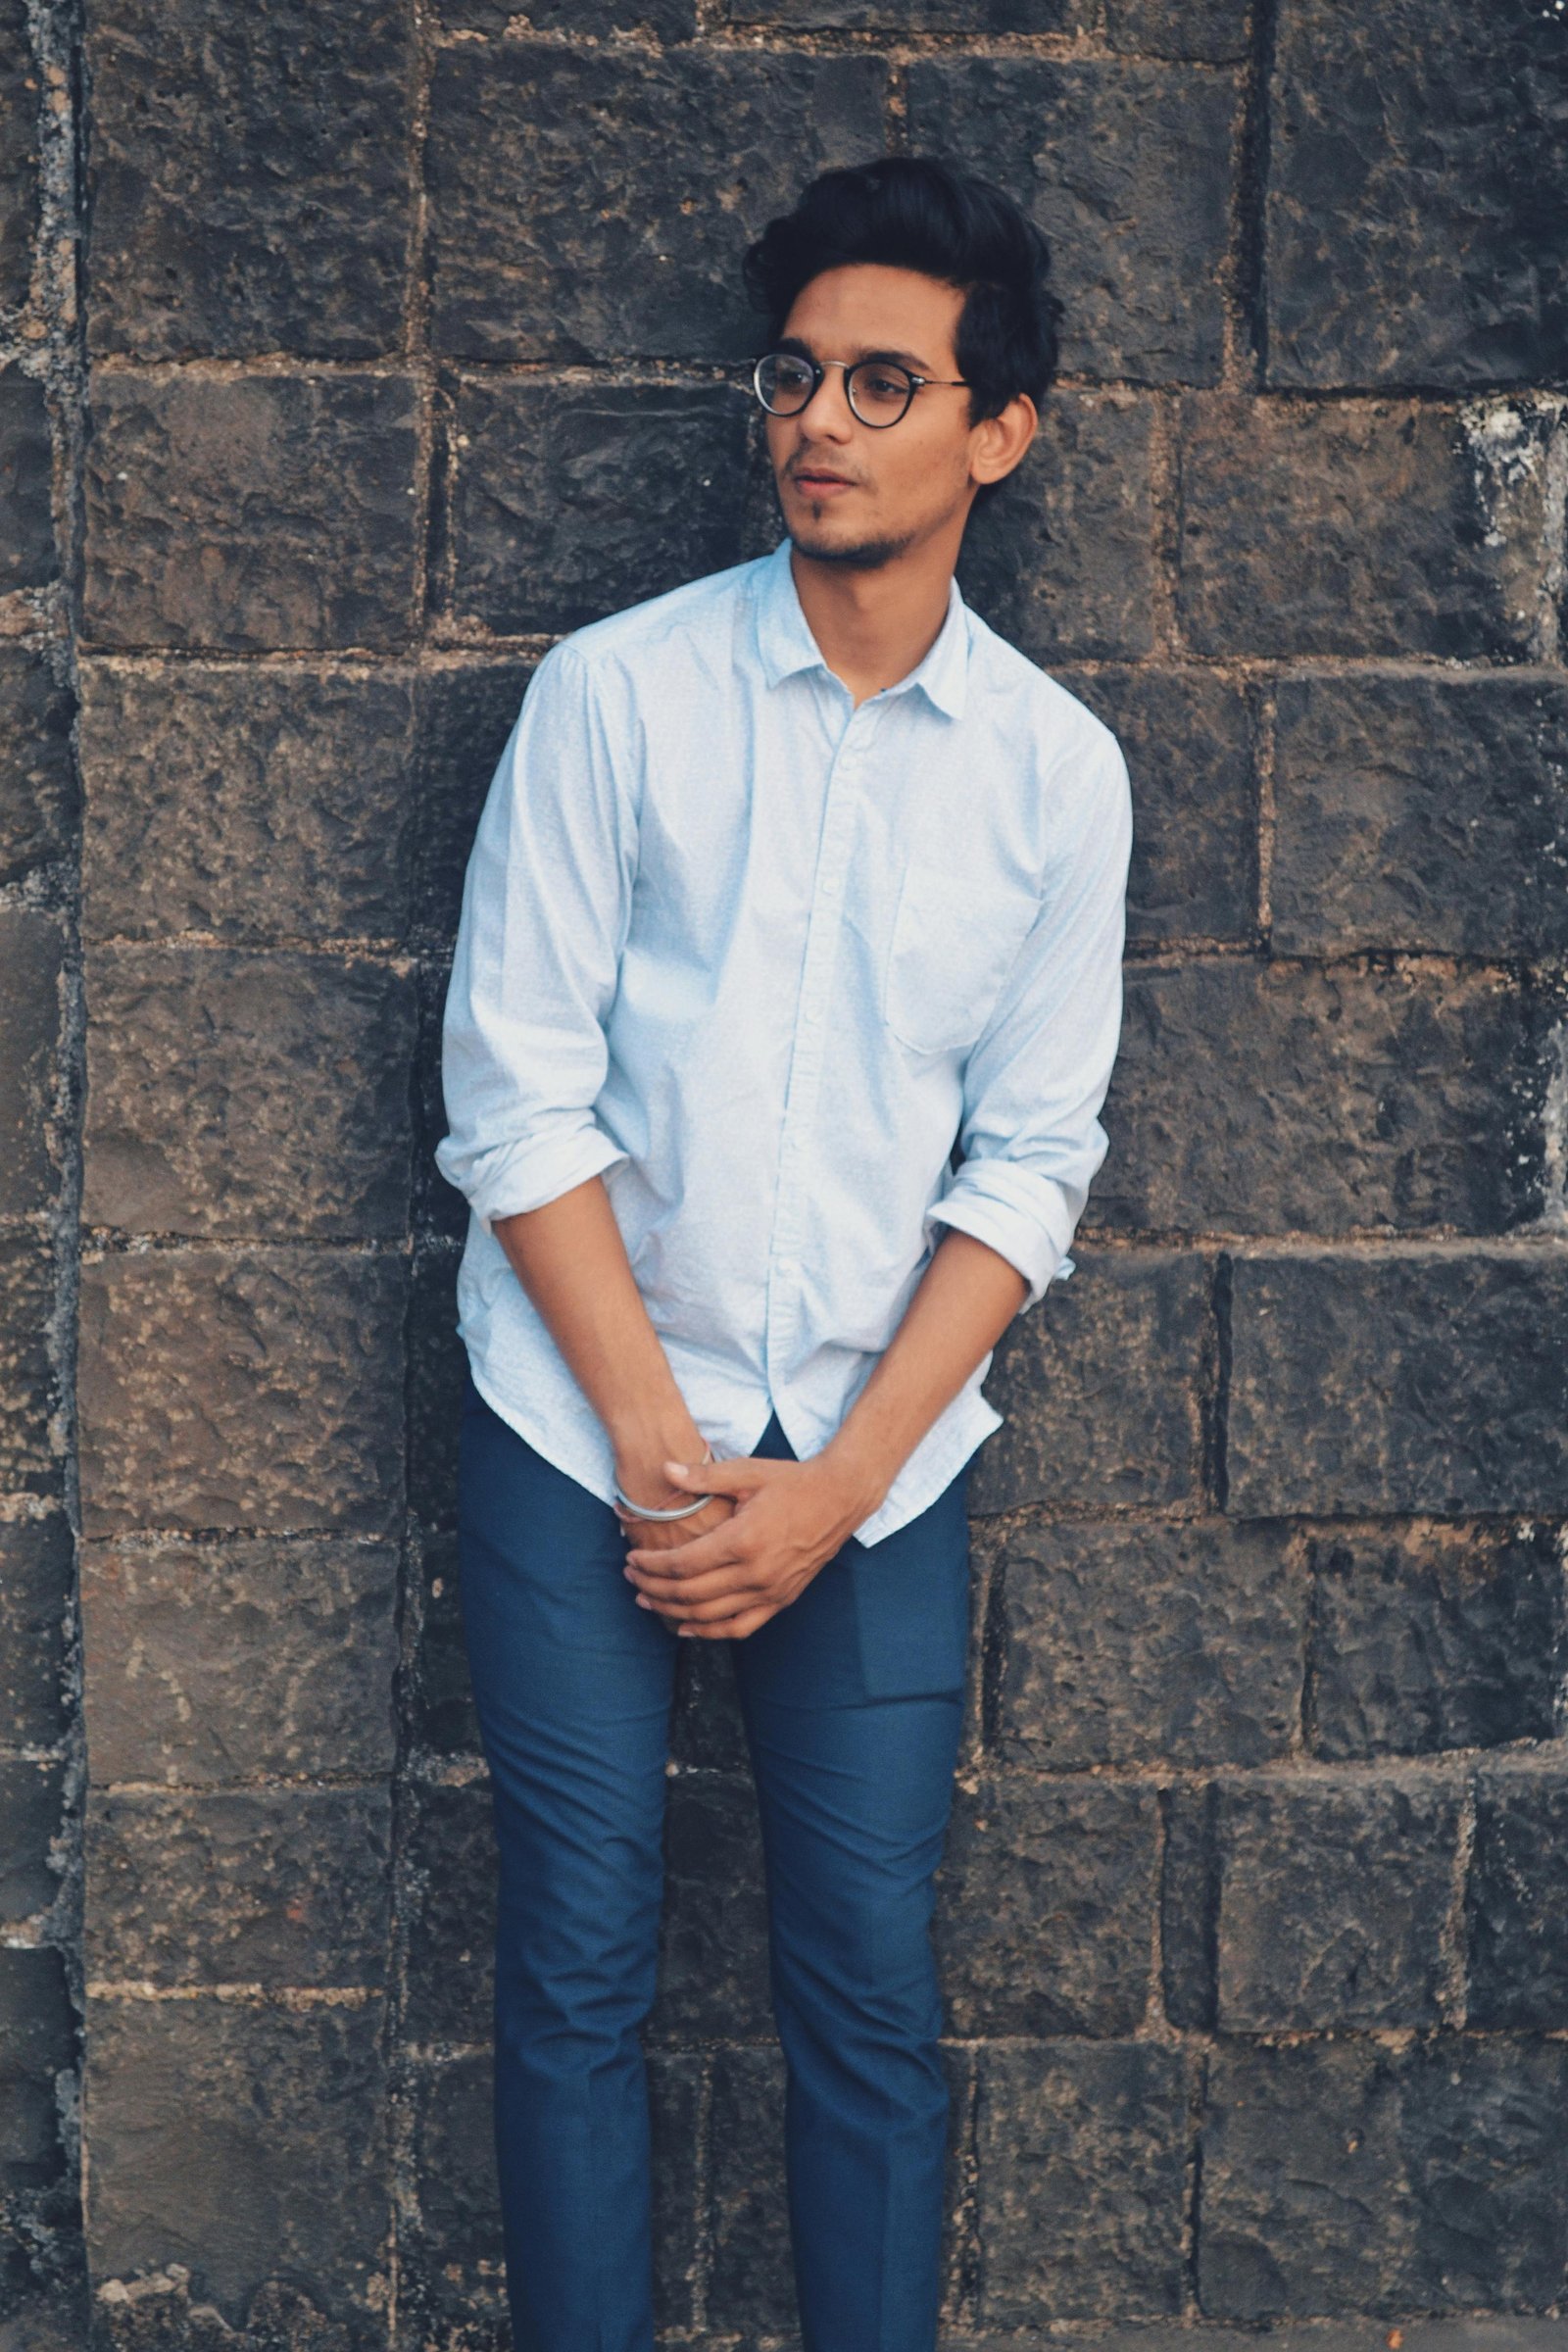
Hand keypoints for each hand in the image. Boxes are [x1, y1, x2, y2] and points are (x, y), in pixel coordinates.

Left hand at [621, 1451, 877, 1640]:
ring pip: (710, 1616)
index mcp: (743, 1540)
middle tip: (631, 1578)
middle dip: (654, 1587)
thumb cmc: (792, 1481)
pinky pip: (739, 1627)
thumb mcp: (748, 1472)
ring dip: (673, 1611)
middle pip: (690, 1594)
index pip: (683, 1564)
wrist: (840, 1498)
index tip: (632, 1559)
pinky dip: (709, 1632)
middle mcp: (756, 1573)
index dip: (652, 1565)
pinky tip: (686, 1627)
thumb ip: (704, 1476)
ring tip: (647, 1599)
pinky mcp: (781, 1600)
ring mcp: (770, 1591)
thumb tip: (664, 1469)